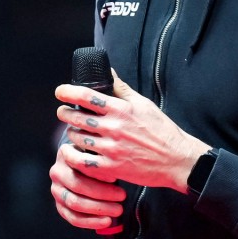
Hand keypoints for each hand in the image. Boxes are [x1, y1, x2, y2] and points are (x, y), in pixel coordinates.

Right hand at [49, 149, 127, 231]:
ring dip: (99, 208)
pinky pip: (73, 218)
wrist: (85, 169)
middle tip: (122, 196)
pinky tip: (106, 221)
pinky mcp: (60, 206)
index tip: (115, 178)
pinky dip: (91, 222)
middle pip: (77, 184)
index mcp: (65, 154)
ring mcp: (56, 190)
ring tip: (118, 209)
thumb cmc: (96, 161)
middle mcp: (56, 172)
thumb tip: (113, 174)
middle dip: (102, 193)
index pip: (80, 165)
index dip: (98, 173)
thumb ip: (101, 160)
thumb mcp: (98, 154)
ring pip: (75, 203)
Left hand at [54, 71, 208, 193]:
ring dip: (70, 134)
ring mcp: (112, 148)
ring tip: (73, 132)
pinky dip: (73, 156)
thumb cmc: (161, 130)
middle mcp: (114, 127)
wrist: (177, 160)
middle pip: (76, 117)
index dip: (67, 92)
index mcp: (121, 109)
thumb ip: (122, 88)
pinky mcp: (112, 167)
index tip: (60, 92)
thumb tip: (108, 70)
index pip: (86, 96)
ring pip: (77, 138)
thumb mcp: (143, 104)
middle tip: (63, 112)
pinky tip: (72, 152)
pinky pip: (82, 161)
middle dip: (64, 113)